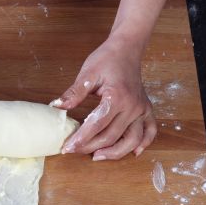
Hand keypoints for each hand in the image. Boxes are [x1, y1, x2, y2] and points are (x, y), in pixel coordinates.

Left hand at [53, 35, 156, 159]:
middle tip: (75, 151)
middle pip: (112, 136)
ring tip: (98, 156)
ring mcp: (141, 109)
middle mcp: (132, 106)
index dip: (81, 138)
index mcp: (116, 97)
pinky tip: (135, 152)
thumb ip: (73, 93)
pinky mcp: (146, 108)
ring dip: (116, 152)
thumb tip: (56, 107)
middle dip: (92, 147)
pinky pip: (149, 131)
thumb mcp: (87, 74)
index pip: (96, 125)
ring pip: (132, 139)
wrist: (127, 48)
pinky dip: (144, 143)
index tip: (67, 147)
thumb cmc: (106, 58)